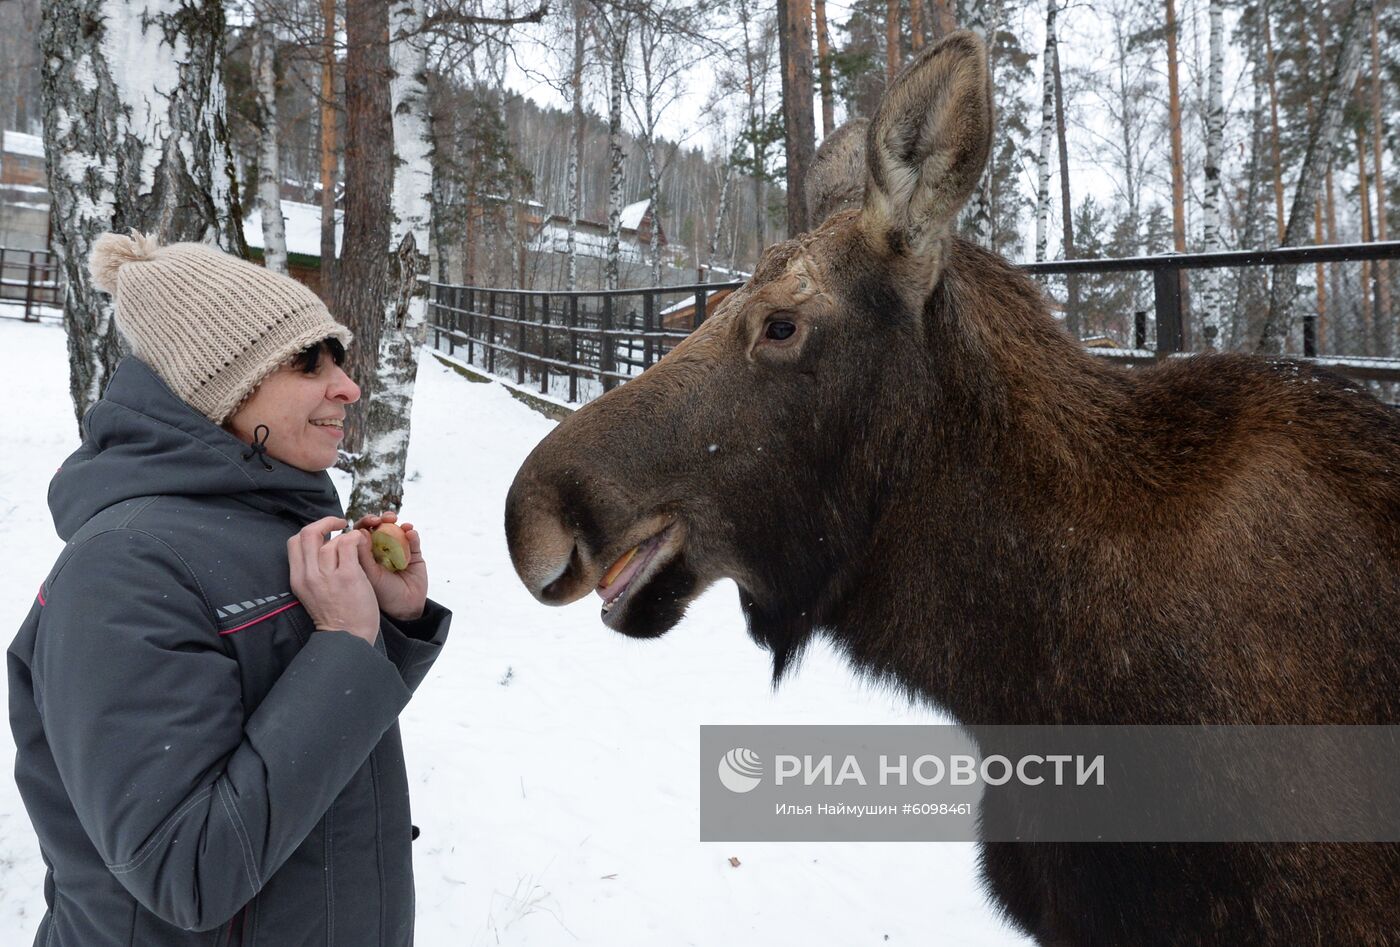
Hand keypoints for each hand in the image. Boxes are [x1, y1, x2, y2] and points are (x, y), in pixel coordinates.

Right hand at [288, 516, 380, 644]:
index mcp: (298, 579)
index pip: (294, 542)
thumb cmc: (336, 616)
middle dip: (324, 522)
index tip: (325, 532)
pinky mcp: (347, 576)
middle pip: (306, 533)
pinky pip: (348, 544)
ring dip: (345, 536)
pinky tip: (363, 545)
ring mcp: (327, 576)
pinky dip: (356, 539)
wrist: (347, 638)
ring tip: (356, 543)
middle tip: (340, 523)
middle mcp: (308, 576)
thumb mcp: (313, 593)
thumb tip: (324, 547)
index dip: (310, 530)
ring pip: (330, 540)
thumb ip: (313, 572)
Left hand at [353, 510, 427, 621]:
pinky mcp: (414, 554)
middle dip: (381, 520)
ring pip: (396, 530)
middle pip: (379, 528)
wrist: (405, 608)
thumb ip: (362, 555)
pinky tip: (410, 533)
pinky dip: (411, 534)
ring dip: (396, 524)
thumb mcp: (368, 575)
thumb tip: (360, 531)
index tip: (371, 522)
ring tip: (397, 522)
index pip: (361, 533)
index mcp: (365, 554)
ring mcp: (398, 551)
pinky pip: (413, 540)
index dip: (365, 524)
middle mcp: (380, 550)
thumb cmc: (382, 594)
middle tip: (386, 518)